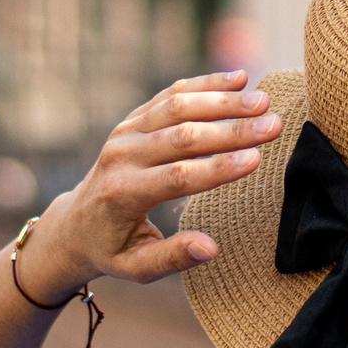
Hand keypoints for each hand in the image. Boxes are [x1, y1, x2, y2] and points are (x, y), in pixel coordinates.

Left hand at [19, 71, 281, 299]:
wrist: (74, 223)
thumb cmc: (112, 250)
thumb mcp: (137, 269)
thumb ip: (173, 257)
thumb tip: (211, 248)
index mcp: (123, 194)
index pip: (178, 176)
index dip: (218, 167)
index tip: (256, 159)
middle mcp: (122, 156)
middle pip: (183, 135)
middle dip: (232, 130)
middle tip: (273, 124)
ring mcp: (126, 132)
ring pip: (178, 107)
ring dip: (223, 101)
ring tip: (262, 99)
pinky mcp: (133, 119)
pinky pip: (171, 95)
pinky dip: (205, 85)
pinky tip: (238, 79)